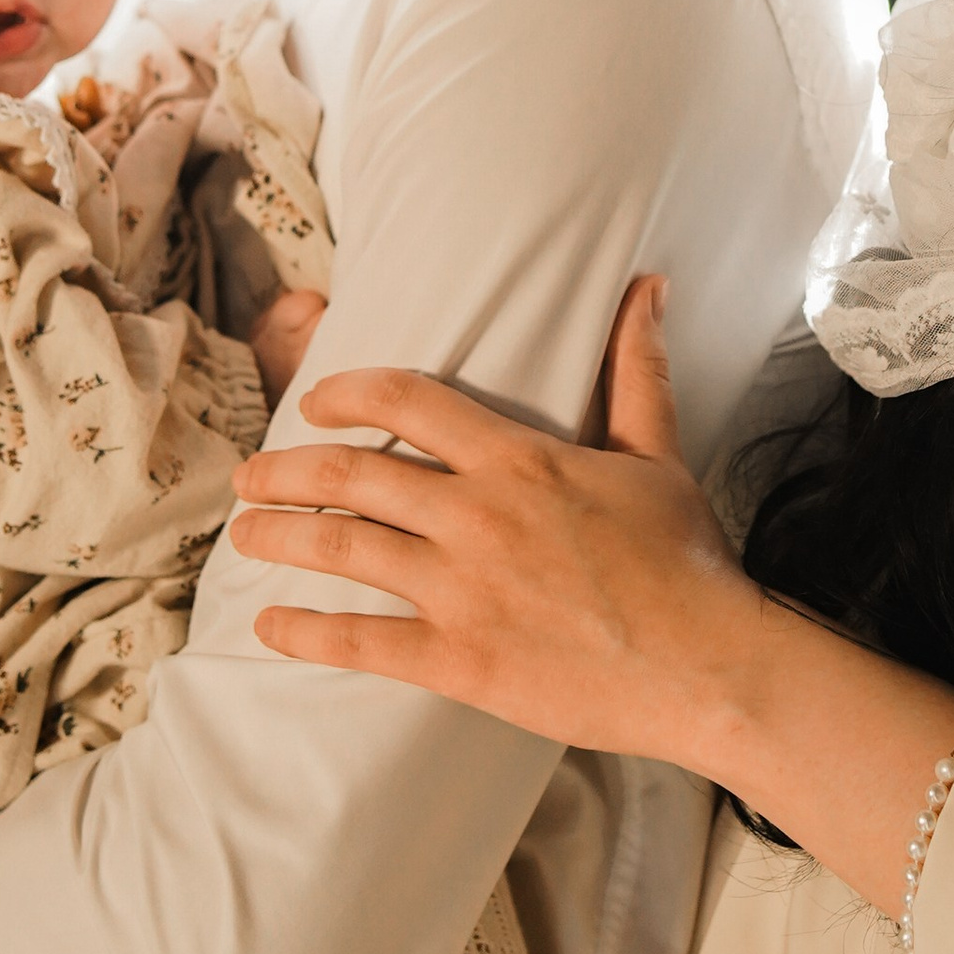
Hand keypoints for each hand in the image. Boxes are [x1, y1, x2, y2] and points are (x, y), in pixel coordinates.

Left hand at [225, 279, 779, 773]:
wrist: (710, 666)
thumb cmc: (687, 561)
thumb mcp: (658, 453)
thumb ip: (637, 368)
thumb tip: (647, 287)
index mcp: (518, 459)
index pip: (408, 402)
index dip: (348, 393)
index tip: (315, 401)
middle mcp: (477, 516)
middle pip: (350, 474)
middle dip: (284, 469)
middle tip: (249, 474)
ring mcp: (462, 589)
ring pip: (341, 547)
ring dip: (279, 535)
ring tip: (244, 532)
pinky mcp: (460, 660)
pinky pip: (360, 641)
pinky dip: (304, 632)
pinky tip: (269, 624)